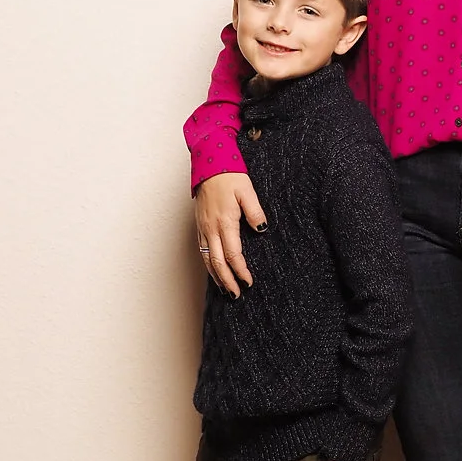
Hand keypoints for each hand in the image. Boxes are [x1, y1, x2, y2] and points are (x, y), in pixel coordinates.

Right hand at [194, 172, 266, 296]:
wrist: (208, 165)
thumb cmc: (229, 176)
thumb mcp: (247, 191)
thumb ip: (255, 212)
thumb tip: (261, 230)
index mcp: (224, 222)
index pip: (232, 254)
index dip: (240, 270)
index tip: (249, 282)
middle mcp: (211, 228)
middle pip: (217, 262)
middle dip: (227, 281)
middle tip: (237, 295)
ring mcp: (203, 228)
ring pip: (207, 259)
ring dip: (216, 277)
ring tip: (226, 290)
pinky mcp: (200, 226)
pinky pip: (202, 251)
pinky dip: (208, 265)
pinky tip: (215, 272)